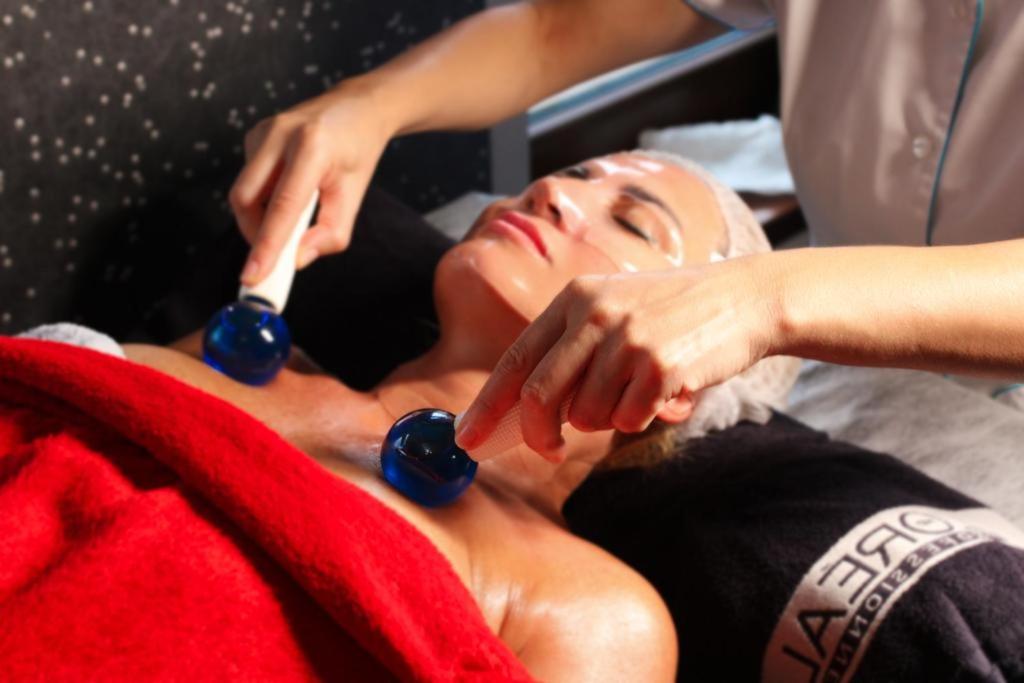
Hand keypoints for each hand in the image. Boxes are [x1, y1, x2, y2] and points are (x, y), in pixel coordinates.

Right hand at [230, 80, 395, 285]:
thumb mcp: (354, 195)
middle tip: (273, 255)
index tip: (253, 275)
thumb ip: (330, 233)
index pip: (283, 206)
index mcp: (312, 147)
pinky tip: (287, 189)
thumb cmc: (357, 152)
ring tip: (295, 213)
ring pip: (244, 191)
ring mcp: (263, 131)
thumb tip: (298, 260)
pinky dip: (263, 197)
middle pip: (246, 199)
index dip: (266, 245)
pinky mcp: (254, 135)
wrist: (356, 108)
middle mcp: (281, 134)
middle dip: (255, 234)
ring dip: (261, 215)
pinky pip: (248, 179)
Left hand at [455, 257, 782, 459]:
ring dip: (608, 419)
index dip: (488, 405)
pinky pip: (628, 419)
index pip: (516, 360)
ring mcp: (627, 338)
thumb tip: (525, 413)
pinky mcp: (660, 364)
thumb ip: (571, 352)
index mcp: (574, 299)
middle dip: (539, 435)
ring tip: (637, 392)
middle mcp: (594, 313)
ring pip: (587, 415)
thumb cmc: (673, 314)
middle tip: (550, 450)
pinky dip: (641, 418)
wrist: (745, 298)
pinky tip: (664, 392)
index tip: (467, 439)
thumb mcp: (613, 310)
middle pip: (541, 396)